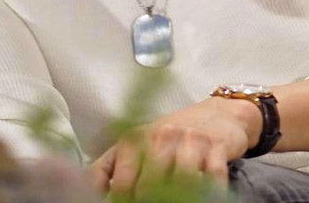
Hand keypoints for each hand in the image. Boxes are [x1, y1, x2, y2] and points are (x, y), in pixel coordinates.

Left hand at [87, 97, 258, 194]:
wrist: (219, 114)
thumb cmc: (171, 135)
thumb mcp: (138, 144)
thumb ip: (110, 168)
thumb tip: (88, 194)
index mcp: (135, 138)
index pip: (122, 183)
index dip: (122, 202)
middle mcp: (162, 136)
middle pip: (150, 186)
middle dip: (149, 202)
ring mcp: (190, 141)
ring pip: (180, 181)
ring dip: (178, 196)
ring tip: (175, 200)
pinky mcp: (217, 147)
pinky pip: (212, 178)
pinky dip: (208, 192)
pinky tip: (201, 197)